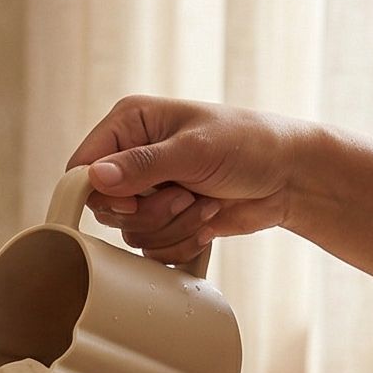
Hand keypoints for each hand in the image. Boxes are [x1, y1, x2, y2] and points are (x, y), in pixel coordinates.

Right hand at [68, 96, 372, 291]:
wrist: (290, 176)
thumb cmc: (250, 144)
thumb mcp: (195, 150)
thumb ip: (143, 165)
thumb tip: (95, 177)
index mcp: (130, 123)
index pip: (82, 166)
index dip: (101, 193)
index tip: (133, 201)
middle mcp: (133, 156)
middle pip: (105, 208)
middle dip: (149, 213)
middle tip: (185, 196)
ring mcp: (150, 190)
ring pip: (131, 233)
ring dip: (172, 227)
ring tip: (205, 203)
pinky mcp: (166, 219)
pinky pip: (152, 249)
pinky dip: (182, 243)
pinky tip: (208, 220)